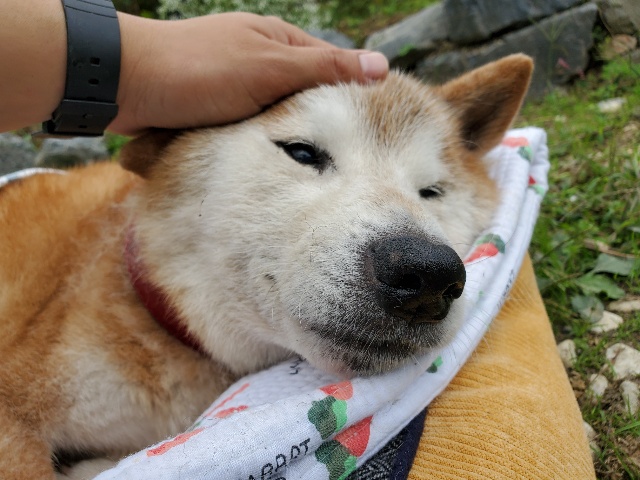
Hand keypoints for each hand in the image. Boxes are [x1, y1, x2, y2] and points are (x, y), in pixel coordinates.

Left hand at [110, 12, 388, 134]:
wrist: (125, 86)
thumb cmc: (199, 71)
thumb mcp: (270, 68)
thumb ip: (324, 68)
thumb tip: (382, 65)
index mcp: (275, 40)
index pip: (327, 67)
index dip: (344, 97)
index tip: (358, 133)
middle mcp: (256, 58)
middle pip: (300, 94)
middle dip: (310, 122)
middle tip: (325, 157)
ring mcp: (232, 82)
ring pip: (272, 114)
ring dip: (279, 135)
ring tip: (291, 162)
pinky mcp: (212, 105)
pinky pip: (245, 126)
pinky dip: (252, 140)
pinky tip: (257, 158)